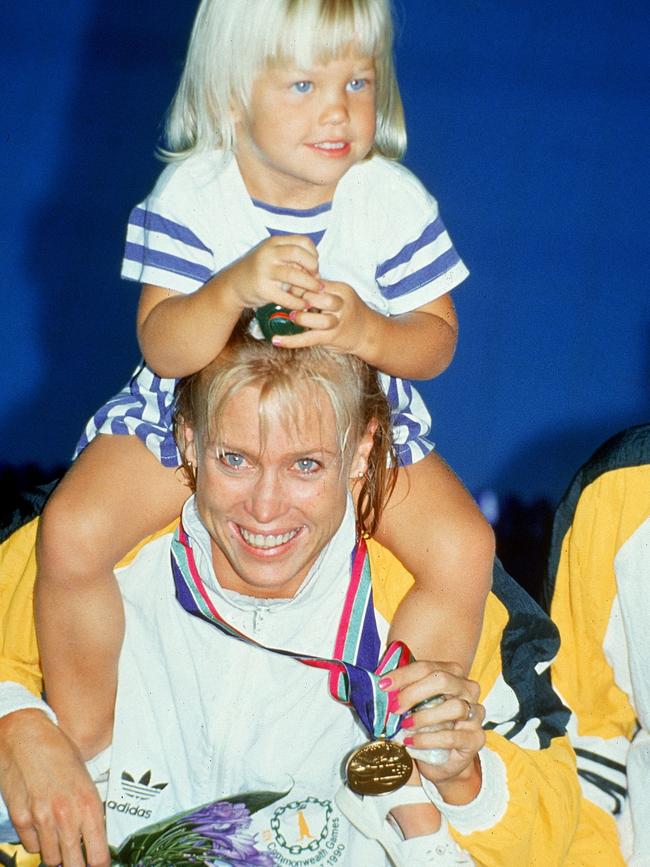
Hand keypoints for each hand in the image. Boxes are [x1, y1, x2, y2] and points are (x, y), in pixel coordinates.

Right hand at [0, 709, 109, 866]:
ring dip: (56, 852)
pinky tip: (41, 825)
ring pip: (51, 859)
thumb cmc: (59, 751)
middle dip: (77, 864)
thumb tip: (94, 835)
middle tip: (78, 858)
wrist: (26, 736)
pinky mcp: (21, 818)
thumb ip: (89, 807)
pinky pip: (31, 846)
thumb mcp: (84, 776)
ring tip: (59, 836)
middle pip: (74, 864)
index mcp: (88, 802)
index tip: (98, 863)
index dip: (98, 863)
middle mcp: (66, 814)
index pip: (98, 854)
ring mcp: (41, 818)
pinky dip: (37, 842)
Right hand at [228, 235, 320, 310]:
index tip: (314, 267)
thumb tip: (317, 274)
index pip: (302, 241)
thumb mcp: (275, 259)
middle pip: (298, 253)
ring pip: (292, 275)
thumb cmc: (261, 272)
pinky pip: (284, 296)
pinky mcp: (262, 288)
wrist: (234, 285)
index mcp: (275, 243)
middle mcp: (268, 253)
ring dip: (309, 285)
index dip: (314, 254)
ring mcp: (264, 270)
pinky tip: (303, 305)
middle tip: (317, 279)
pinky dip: (297, 302)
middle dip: (313, 266)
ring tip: (317, 293)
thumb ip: (294, 262)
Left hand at [269, 279, 376, 356]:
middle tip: (289, 299)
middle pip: (320, 298)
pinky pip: (309, 339)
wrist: (368, 332)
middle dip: (301, 298)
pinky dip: (291, 341)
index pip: (318, 282)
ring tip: (290, 316)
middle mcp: (341, 306)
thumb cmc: (349, 311)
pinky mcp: (330, 338)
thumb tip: (294, 281)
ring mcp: (337, 323)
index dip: (300, 283)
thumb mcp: (339, 294)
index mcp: (341, 290)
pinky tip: (276, 340)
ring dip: (301, 317)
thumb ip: (321, 289)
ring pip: (319, 320)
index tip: (289, 285)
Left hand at [382, 661, 485, 797]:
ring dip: (424, 717)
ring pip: (454, 707)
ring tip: (405, 726)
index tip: (384, 685)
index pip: (427, 667)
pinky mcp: (476, 738)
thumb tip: (381, 684)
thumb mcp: (415, 706)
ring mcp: (476, 714)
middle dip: (414, 693)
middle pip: (443, 680)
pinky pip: (452, 736)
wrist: (444, 762)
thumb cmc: (427, 727)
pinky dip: (428, 739)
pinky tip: (411, 741)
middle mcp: (468, 689)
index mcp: (452, 674)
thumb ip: (404, 692)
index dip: (404, 675)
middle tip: (395, 707)